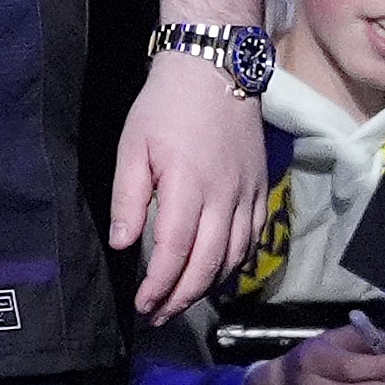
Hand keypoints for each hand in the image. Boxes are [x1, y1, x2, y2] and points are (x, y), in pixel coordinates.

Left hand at [107, 60, 269, 322]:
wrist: (215, 69)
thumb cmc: (166, 106)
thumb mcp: (133, 146)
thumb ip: (128, 198)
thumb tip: (125, 245)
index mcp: (189, 186)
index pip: (175, 252)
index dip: (160, 286)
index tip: (142, 304)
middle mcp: (224, 197)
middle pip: (207, 265)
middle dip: (181, 298)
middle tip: (158, 315)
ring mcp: (247, 194)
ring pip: (234, 257)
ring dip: (207, 287)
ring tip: (181, 301)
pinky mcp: (260, 189)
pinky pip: (252, 239)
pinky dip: (234, 264)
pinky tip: (215, 273)